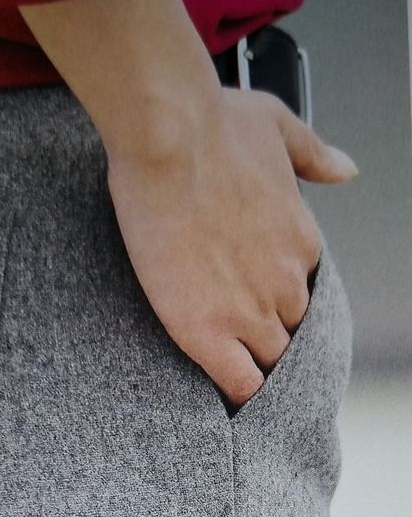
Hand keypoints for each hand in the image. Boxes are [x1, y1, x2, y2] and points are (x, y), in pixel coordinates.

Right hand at [18, 0, 357, 406]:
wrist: (171, 138)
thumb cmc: (214, 126)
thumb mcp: (279, 125)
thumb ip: (315, 154)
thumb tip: (345, 167)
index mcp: (300, 242)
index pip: (301, 293)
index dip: (275, 299)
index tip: (251, 298)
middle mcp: (284, 281)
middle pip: (288, 331)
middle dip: (263, 331)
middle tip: (227, 326)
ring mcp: (247, 309)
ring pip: (268, 361)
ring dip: (248, 360)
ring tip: (221, 359)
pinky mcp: (205, 329)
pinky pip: (238, 384)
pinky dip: (235, 390)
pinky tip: (221, 389)